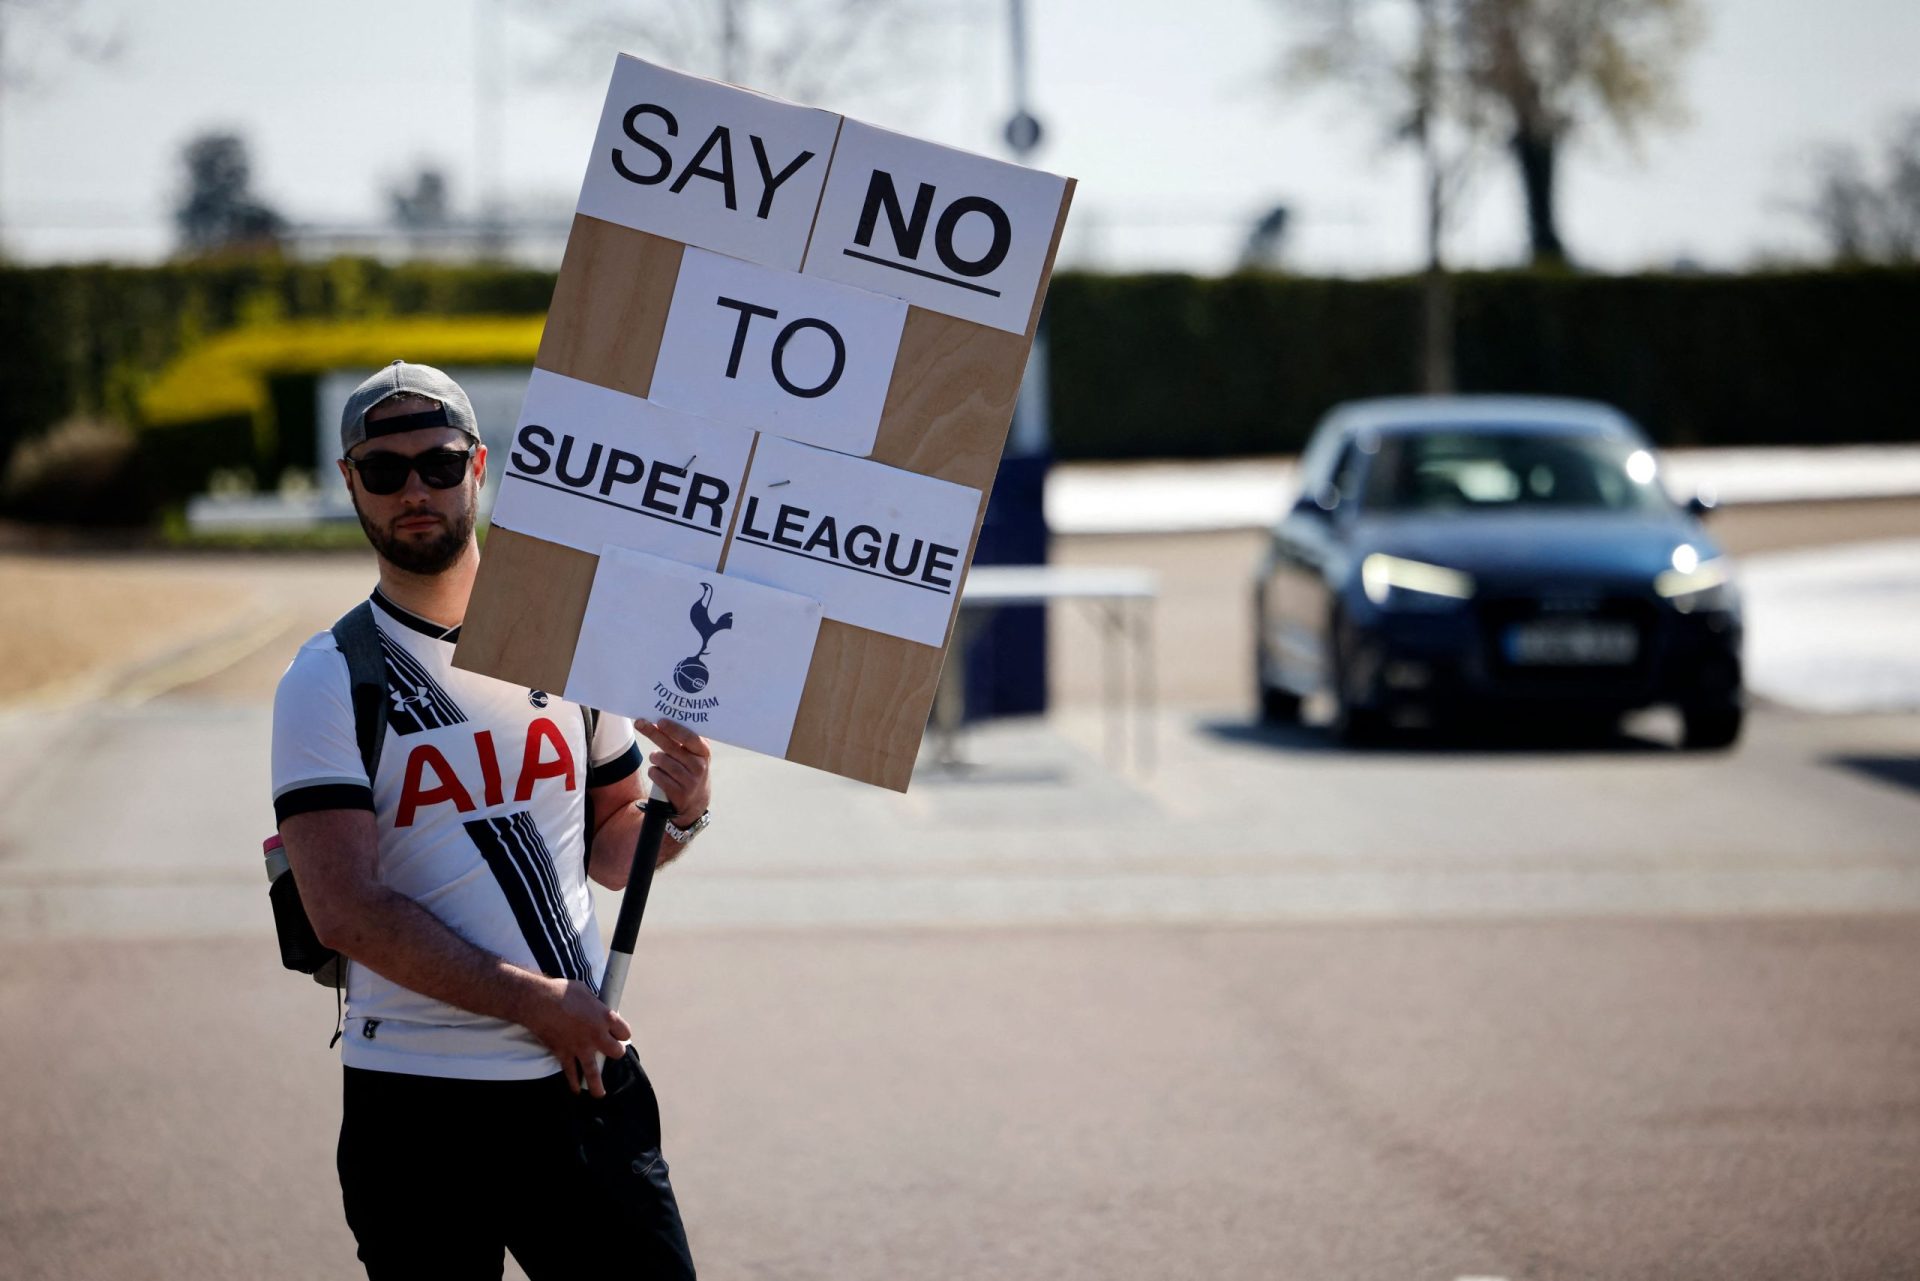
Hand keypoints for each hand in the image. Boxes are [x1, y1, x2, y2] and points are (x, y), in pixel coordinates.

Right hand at [521, 976, 630, 1096]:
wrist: (539, 1002)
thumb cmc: (562, 992)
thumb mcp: (586, 992)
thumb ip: (594, 1005)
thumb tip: (595, 1009)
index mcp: (605, 1018)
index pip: (624, 1031)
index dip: (622, 1032)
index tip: (618, 1033)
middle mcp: (596, 1036)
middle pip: (616, 1052)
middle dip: (615, 1052)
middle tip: (610, 1051)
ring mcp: (580, 1048)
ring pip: (593, 1072)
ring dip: (597, 1085)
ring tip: (600, 1094)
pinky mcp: (564, 1054)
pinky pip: (570, 1073)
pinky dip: (573, 1082)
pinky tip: (575, 1090)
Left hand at [635, 718, 712, 825]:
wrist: (696, 800)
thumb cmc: (691, 768)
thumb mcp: (695, 754)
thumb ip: (683, 739)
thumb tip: (660, 721)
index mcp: (704, 752)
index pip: (689, 738)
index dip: (674, 729)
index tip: (660, 721)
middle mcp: (699, 766)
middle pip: (671, 747)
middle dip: (654, 734)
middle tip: (640, 723)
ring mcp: (690, 781)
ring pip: (662, 761)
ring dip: (655, 757)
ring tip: (657, 758)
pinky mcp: (679, 793)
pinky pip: (657, 775)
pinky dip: (653, 771)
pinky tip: (659, 772)